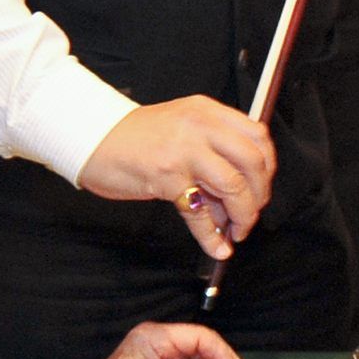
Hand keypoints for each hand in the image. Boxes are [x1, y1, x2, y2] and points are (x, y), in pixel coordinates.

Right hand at [81, 97, 275, 262]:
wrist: (91, 136)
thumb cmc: (136, 137)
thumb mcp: (181, 130)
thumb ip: (211, 154)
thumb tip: (235, 198)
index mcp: (207, 111)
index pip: (258, 136)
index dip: (266, 168)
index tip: (261, 188)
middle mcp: (200, 127)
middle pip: (252, 162)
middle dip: (259, 195)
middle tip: (250, 215)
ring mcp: (183, 151)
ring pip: (233, 185)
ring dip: (242, 215)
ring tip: (236, 232)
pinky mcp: (166, 176)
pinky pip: (199, 213)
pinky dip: (211, 236)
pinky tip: (217, 247)